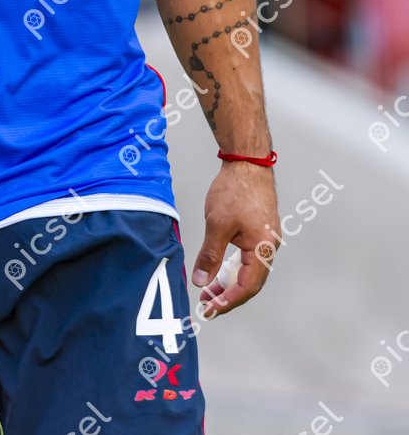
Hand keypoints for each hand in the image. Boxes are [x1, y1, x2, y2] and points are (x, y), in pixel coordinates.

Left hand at [191, 161, 279, 318]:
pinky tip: (219, 269)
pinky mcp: (259, 230)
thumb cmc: (236, 190)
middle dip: (228, 295)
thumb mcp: (217, 224)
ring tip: (208, 291)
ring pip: (248, 270)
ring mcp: (266, 238)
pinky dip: (233, 267)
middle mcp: (269, 247)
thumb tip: (201, 282)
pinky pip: (248, 258)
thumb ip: (210, 255)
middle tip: (206, 305)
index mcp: (263, 249)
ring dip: (229, 282)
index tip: (210, 309)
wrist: (247, 161)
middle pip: (250, 282)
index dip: (228, 301)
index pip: (247, 286)